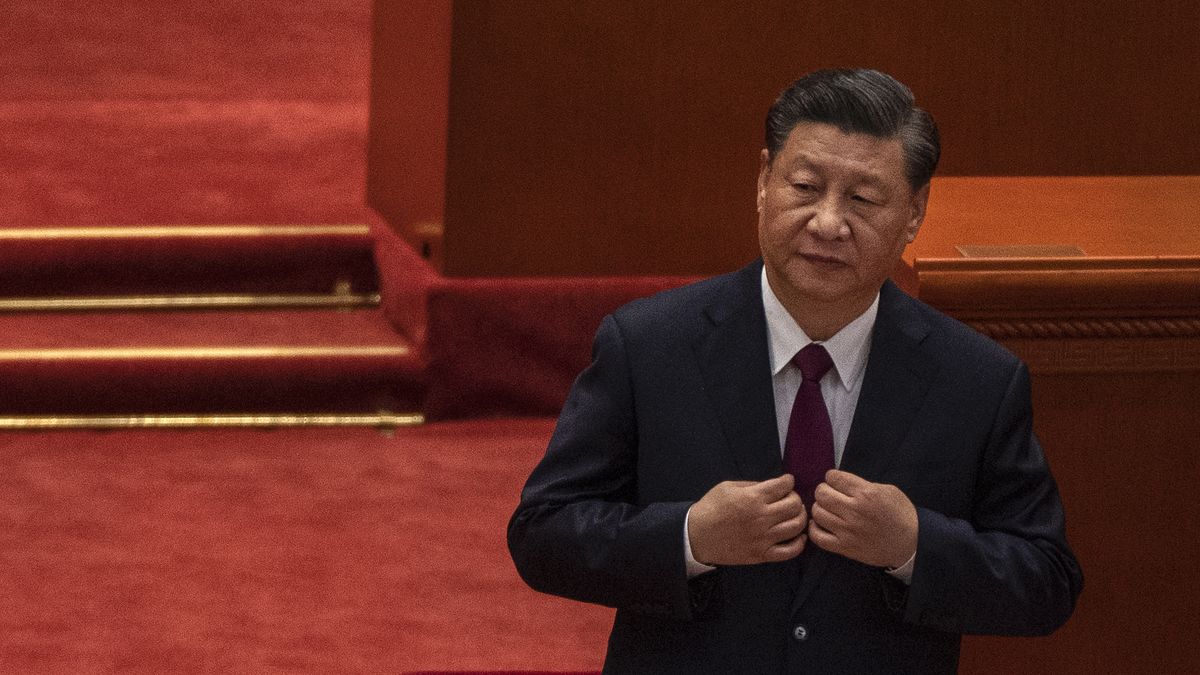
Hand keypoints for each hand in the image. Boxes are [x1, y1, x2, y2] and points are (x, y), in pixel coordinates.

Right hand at [687, 474, 806, 565]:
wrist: (696, 536)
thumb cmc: (711, 508)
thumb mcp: (728, 487)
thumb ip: (753, 485)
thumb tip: (773, 487)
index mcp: (752, 498)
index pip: (784, 486)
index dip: (788, 481)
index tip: (787, 482)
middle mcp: (761, 518)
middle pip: (794, 505)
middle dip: (795, 498)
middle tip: (789, 498)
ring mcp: (763, 538)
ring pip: (797, 526)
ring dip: (800, 517)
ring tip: (794, 515)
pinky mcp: (762, 555)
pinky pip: (790, 551)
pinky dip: (799, 543)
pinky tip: (798, 536)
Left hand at [808, 469, 916, 568]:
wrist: (912, 543)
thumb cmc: (901, 514)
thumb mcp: (887, 490)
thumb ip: (863, 485)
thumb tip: (842, 483)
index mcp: (866, 494)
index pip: (833, 477)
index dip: (833, 477)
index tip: (836, 482)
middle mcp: (854, 511)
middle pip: (821, 494)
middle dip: (824, 490)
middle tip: (830, 495)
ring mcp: (848, 531)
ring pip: (817, 513)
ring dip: (820, 508)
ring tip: (828, 510)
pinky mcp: (845, 548)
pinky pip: (818, 537)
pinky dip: (814, 528)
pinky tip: (820, 524)